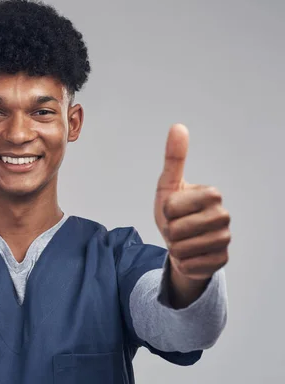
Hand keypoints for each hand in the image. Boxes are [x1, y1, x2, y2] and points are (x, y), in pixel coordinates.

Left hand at [154, 124, 230, 286]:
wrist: (180, 245)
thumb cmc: (174, 213)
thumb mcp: (168, 186)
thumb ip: (174, 158)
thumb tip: (178, 127)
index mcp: (212, 194)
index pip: (173, 206)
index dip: (166, 210)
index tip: (173, 210)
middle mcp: (224, 216)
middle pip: (178, 229)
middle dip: (169, 231)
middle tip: (176, 228)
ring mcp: (225, 240)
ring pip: (183, 249)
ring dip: (174, 247)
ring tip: (182, 241)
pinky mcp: (221, 261)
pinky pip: (189, 265)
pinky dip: (182, 262)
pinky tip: (189, 255)